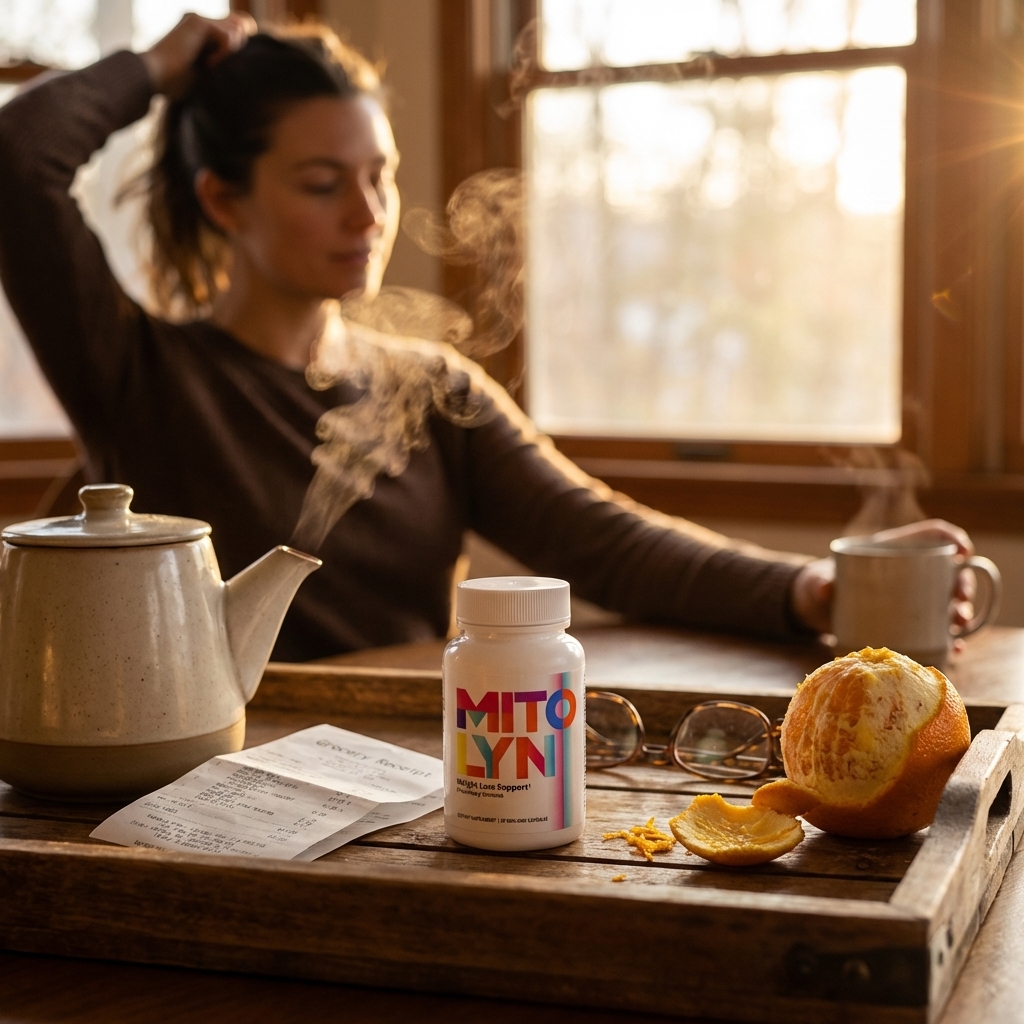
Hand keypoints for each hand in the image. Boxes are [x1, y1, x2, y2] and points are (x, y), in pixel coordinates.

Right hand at [141, 12, 254, 98]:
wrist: (154, 77)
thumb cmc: (176, 83)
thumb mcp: (207, 74)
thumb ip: (224, 63)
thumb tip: (247, 63)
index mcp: (202, 31)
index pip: (238, 27)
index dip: (242, 44)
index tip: (231, 66)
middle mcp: (201, 20)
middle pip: (243, 24)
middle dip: (239, 49)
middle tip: (218, 67)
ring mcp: (199, 18)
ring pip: (238, 29)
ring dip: (229, 54)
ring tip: (210, 67)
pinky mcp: (197, 21)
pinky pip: (228, 37)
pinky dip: (223, 55)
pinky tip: (208, 64)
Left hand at [790, 519, 976, 638]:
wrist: (819, 609)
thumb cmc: (822, 585)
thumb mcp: (820, 581)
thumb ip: (820, 582)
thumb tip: (825, 589)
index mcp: (894, 550)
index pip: (932, 535)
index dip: (952, 538)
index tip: (963, 551)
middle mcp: (911, 573)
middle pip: (949, 571)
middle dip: (963, 583)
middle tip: (961, 597)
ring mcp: (913, 599)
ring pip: (949, 602)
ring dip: (963, 612)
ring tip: (960, 623)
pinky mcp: (910, 624)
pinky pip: (937, 631)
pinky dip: (949, 639)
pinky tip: (955, 648)